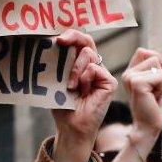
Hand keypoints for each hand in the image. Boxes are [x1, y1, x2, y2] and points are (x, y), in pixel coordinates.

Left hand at [51, 30, 117, 161]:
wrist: (71, 126)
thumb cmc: (63, 106)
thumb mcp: (56, 80)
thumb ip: (58, 63)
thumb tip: (52, 43)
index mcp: (80, 64)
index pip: (78, 42)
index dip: (70, 35)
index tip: (56, 39)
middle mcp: (93, 66)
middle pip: (87, 41)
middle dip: (73, 37)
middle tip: (61, 42)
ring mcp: (102, 74)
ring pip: (89, 54)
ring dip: (75, 68)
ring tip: (70, 86)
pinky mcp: (109, 83)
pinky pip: (96, 69)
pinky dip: (85, 77)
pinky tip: (81, 90)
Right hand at [122, 48, 161, 148]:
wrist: (147, 125)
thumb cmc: (153, 105)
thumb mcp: (154, 82)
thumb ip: (154, 66)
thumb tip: (158, 56)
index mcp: (129, 72)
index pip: (143, 51)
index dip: (156, 62)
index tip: (155, 81)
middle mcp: (127, 73)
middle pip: (152, 56)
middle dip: (160, 72)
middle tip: (154, 90)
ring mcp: (130, 77)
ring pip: (157, 64)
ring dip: (161, 81)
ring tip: (154, 94)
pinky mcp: (137, 83)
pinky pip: (160, 75)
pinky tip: (154, 98)